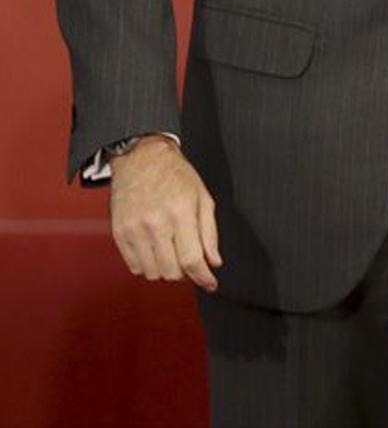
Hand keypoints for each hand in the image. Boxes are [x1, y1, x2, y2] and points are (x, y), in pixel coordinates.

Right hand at [109, 134, 221, 290]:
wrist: (142, 158)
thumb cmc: (175, 174)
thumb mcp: (202, 196)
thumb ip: (209, 232)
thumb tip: (213, 262)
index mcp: (181, 212)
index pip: (192, 259)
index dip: (203, 277)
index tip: (210, 283)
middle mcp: (156, 223)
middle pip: (172, 271)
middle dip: (186, 273)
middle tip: (190, 262)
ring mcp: (135, 230)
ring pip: (152, 273)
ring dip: (166, 271)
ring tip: (172, 254)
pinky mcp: (119, 233)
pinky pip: (134, 266)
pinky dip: (147, 266)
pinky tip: (155, 252)